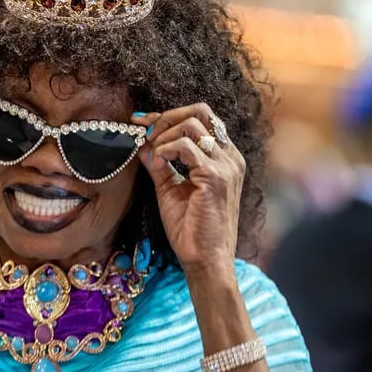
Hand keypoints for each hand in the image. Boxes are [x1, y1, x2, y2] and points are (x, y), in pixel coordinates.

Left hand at [131, 105, 245, 276]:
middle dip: (167, 117)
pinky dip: (165, 150)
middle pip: (201, 111)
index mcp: (225, 158)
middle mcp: (230, 157)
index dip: (168, 115)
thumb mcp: (170, 189)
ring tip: (152, 154)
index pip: (201, 118)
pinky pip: (185, 146)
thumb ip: (159, 165)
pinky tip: (158, 164)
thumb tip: (142, 144)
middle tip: (145, 133)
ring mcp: (226, 165)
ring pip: (191, 124)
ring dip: (163, 134)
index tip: (140, 122)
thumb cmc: (191, 229)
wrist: (204, 260)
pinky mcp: (215, 177)